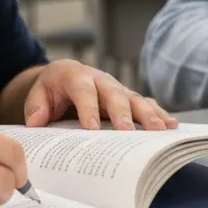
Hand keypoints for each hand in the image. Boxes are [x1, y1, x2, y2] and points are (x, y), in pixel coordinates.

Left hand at [21, 59, 177, 130]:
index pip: (83, 91)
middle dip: (122, 113)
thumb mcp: (38, 95)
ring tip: (161, 129)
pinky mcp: (128, 98)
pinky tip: (171, 124)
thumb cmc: (52, 89)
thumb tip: (36, 122)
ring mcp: (117, 88)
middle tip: (128, 131)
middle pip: (114, 94)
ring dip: (148, 114)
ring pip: (134, 99)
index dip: (88, 108)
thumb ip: (36, 107)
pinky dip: (158, 113)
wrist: (65, 76)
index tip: (92, 128)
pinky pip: (145, 104)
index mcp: (76, 76)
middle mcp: (101, 80)